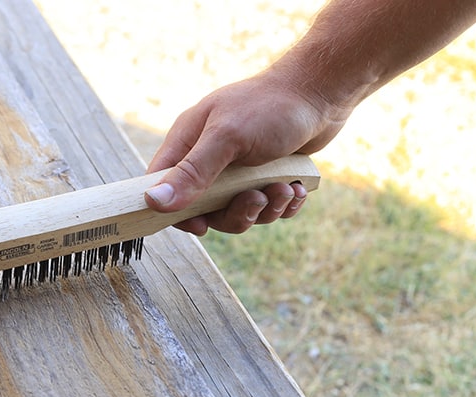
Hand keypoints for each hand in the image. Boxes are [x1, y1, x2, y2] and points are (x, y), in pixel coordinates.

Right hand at [144, 64, 351, 235]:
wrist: (321, 92)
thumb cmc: (270, 107)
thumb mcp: (226, 139)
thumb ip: (192, 172)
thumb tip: (153, 202)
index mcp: (190, 142)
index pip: (165, 187)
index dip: (177, 213)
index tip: (201, 225)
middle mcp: (211, 158)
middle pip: (207, 211)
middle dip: (236, 213)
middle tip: (257, 198)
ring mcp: (240, 170)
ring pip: (240, 213)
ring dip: (265, 209)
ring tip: (284, 188)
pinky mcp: (267, 177)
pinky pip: (267, 209)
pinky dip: (283, 205)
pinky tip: (296, 188)